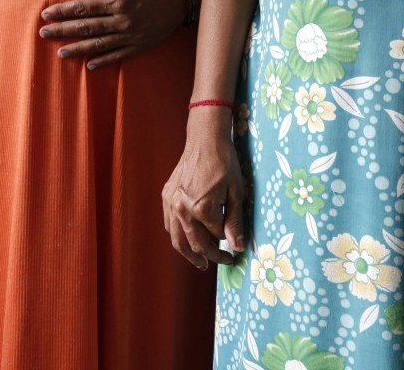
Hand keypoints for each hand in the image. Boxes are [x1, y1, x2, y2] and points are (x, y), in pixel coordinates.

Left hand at [40, 0, 187, 68]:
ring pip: (99, 44)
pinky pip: (119, 55)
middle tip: (43, 34)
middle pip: (86, 27)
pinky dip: (104, 61)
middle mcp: (122, 20)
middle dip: (63, 30)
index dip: (63, 11)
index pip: (83, 8)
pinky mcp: (141, 45)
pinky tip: (90, 65)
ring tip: (60, 53)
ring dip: (78, 48)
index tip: (46, 14)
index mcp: (118, 1)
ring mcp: (131, 35)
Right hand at [162, 109, 247, 269]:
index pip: (214, 238)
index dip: (225, 249)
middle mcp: (182, 208)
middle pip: (194, 243)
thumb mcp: (236, 193)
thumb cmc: (225, 163)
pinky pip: (169, 224)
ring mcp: (171, 203)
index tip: (234, 254)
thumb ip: (234, 222)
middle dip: (208, 256)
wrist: (205, 140)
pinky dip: (177, 235)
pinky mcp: (166, 196)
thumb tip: (237, 246)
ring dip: (188, 253)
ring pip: (176, 238)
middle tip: (220, 262)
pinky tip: (186, 240)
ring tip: (200, 262)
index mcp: (201, 208)